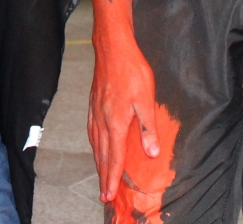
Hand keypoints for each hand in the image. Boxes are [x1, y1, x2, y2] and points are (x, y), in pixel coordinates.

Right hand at [89, 30, 161, 203]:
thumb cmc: (131, 70)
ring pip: (95, 144)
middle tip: (104, 195)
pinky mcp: (93, 103)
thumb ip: (148, 128)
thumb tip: (151, 153)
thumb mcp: (146, 99)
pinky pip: (92, 131)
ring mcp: (95, 112)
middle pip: (101, 154)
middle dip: (103, 176)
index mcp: (115, 122)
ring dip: (98, 163)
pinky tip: (96, 146)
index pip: (113, 157)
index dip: (112, 177)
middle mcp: (102, 120)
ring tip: (101, 176)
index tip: (109, 194)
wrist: (112, 48)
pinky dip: (94, 145)